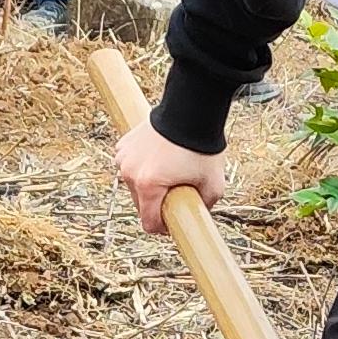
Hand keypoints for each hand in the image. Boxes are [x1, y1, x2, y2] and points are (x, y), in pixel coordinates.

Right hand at [114, 119, 226, 234]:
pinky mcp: (123, 146)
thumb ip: (204, 207)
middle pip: (140, 205)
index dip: (162, 227)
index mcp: (148, 185)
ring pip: (134, 186)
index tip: (173, 220)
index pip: (148, 223)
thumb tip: (197, 217)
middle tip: (175, 192)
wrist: (191, 111)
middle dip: (156, 203)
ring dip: (148, 186)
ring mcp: (124, 158)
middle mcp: (130, 173)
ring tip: (168, 172)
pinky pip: (131, 167)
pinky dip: (142, 168)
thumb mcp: (214, 184)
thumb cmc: (202, 147)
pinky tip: (159, 159)